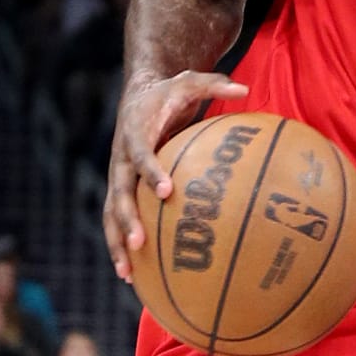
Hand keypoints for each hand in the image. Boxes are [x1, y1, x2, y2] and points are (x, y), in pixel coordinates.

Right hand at [104, 70, 249, 279]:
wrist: (137, 95)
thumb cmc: (169, 92)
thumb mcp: (189, 80)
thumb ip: (214, 84)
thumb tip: (245, 90)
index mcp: (135, 131)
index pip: (140, 153)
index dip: (150, 172)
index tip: (166, 191)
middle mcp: (121, 157)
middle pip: (118, 191)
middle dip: (127, 219)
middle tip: (139, 244)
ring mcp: (118, 175)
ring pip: (110, 213)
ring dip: (117, 243)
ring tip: (127, 274)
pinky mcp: (120, 188)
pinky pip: (117, 219)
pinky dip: (121, 245)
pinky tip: (132, 274)